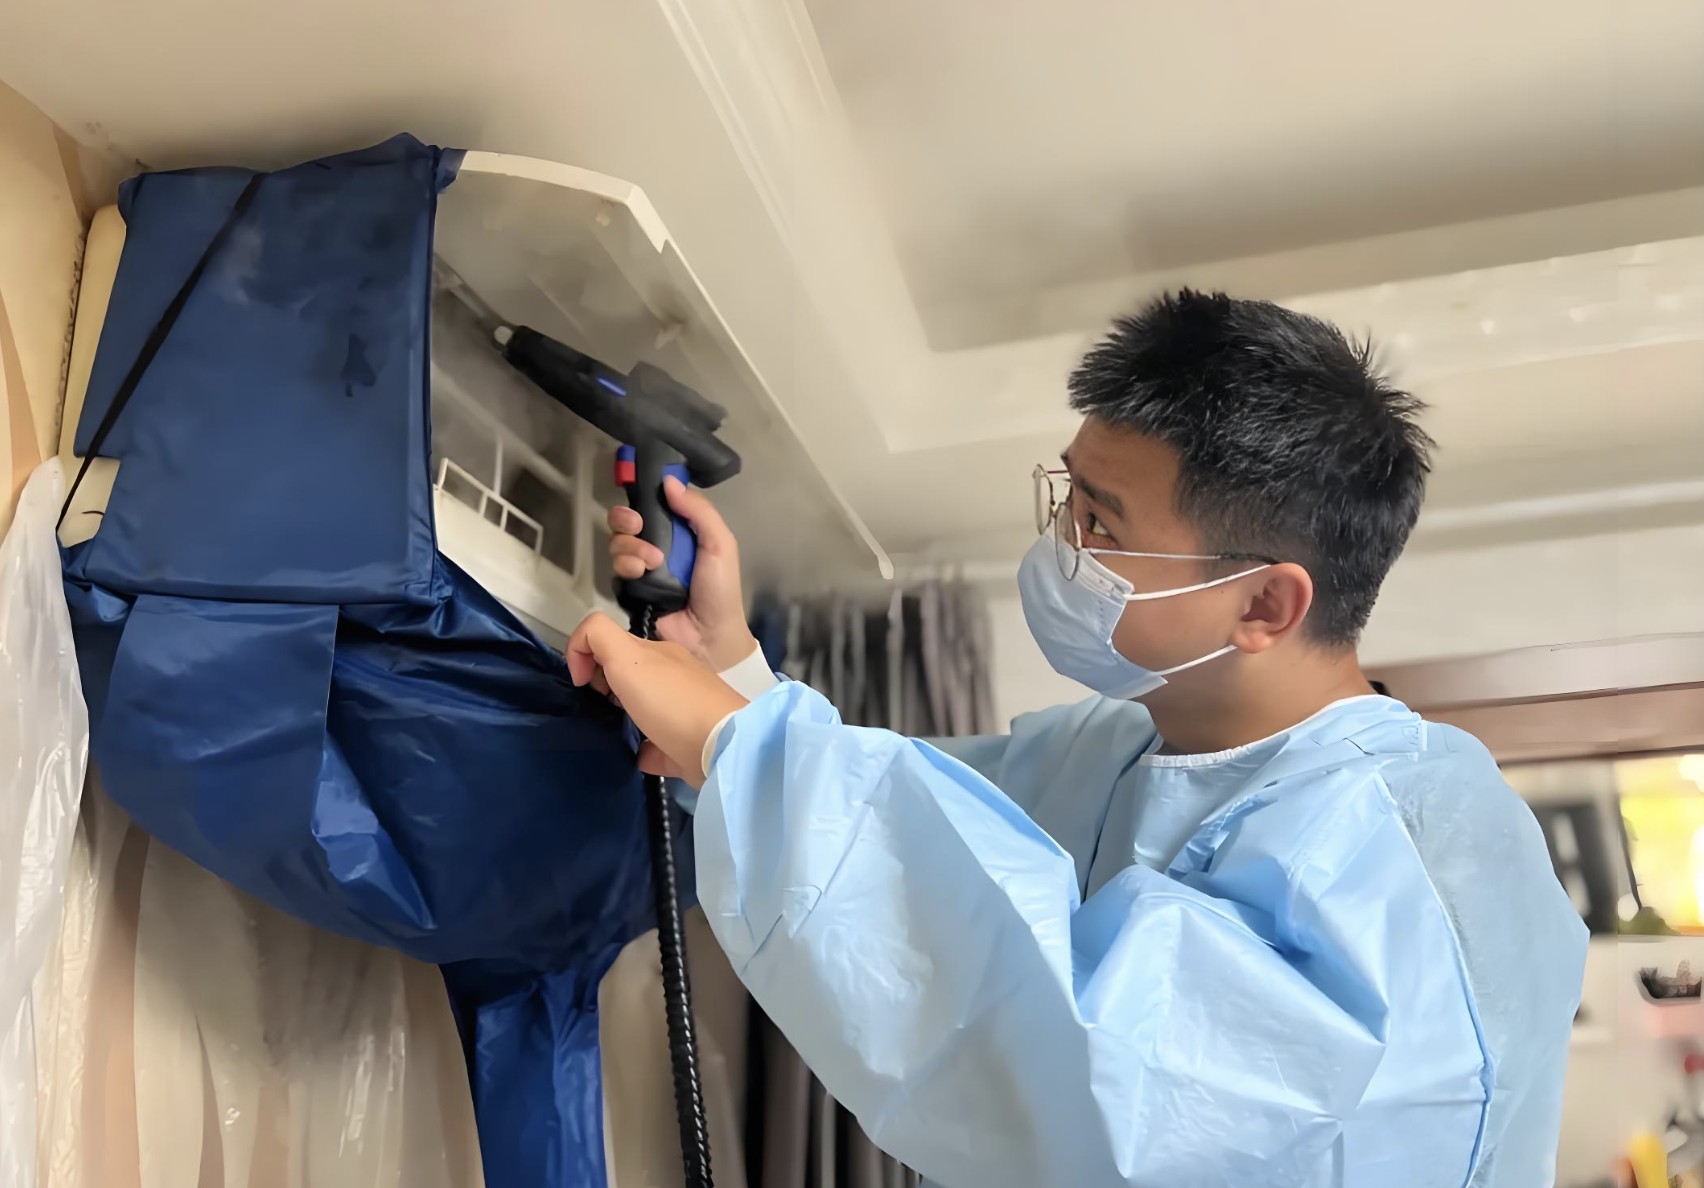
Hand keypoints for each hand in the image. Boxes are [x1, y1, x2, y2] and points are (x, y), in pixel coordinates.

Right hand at [567, 612, 747, 785]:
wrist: (723, 747)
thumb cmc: (671, 701)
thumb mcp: (628, 656)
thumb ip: (599, 638)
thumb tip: (583, 661)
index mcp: (657, 654)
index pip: (613, 642)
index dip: (587, 656)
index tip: (581, 684)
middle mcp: (671, 679)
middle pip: (629, 675)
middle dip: (605, 687)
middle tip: (596, 707)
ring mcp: (683, 713)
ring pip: (644, 710)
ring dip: (624, 718)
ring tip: (611, 732)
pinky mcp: (688, 746)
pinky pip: (659, 746)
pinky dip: (645, 751)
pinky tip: (637, 758)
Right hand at [609, 477, 757, 671]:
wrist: (711, 638)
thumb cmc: (721, 591)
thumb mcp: (720, 545)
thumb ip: (699, 511)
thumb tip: (670, 482)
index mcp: (681, 534)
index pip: (652, 507)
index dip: (642, 500)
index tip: (643, 501)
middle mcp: (658, 548)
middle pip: (626, 524)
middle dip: (627, 521)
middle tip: (640, 528)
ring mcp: (642, 571)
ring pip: (618, 545)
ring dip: (631, 548)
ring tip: (652, 564)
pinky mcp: (630, 592)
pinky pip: (615, 573)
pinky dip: (626, 569)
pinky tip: (642, 577)